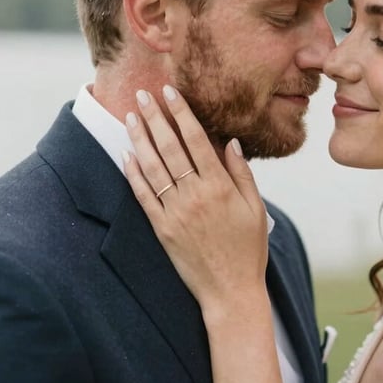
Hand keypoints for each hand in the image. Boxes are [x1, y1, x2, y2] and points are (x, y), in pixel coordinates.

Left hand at [123, 86, 268, 314]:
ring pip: (153, 168)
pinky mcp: (162, 229)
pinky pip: (144, 197)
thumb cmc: (248, 250)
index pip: (196, 140)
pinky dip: (134, 174)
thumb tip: (230, 142)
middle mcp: (195, 196)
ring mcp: (175, 213)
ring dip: (139, 139)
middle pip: (170, 148)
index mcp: (220, 187)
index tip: (170, 92)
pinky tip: (127, 155)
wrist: (230, 291)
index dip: (181, 113)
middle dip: (155, 118)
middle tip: (142, 95)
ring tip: (130, 117)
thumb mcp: (255, 209)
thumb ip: (242, 174)